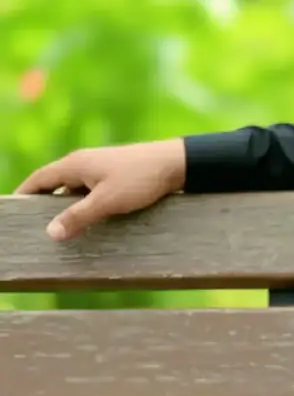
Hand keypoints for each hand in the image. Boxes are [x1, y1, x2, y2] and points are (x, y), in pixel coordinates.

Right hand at [14, 139, 186, 239]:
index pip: (39, 179)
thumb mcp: (106, 201)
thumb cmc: (140, 179)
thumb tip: (50, 232)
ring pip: (74, 190)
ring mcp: (100, 169)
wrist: (176, 163)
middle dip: (44, 204)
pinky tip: (89, 221)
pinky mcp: (115, 176)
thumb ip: (78, 217)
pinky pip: (90, 192)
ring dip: (67, 207)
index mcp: (75, 164)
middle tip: (35, 226)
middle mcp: (84, 163)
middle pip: (54, 184)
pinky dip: (85, 205)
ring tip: (61, 230)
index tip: (14, 210)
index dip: (25, 193)